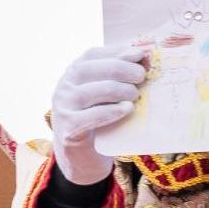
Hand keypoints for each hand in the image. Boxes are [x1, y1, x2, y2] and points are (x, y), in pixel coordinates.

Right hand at [51, 45, 145, 183]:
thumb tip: (145, 55)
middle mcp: (64, 86)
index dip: (117, 51)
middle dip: (120, 69)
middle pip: (90, 69)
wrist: (81, 155)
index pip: (92, 54)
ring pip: (89, 92)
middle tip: (141, 76)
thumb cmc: (99, 118)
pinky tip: (127, 109)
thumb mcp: (108, 94)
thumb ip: (121, 75)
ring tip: (135, 95)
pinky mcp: (68, 129)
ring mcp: (63, 107)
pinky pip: (90, 117)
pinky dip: (111, 111)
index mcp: (73, 73)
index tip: (140, 54)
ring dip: (117, 90)